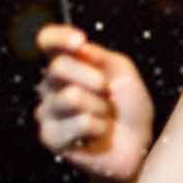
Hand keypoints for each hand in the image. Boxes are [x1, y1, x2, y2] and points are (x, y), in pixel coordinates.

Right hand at [34, 23, 154, 181]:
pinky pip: (80, 122)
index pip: (47, 40)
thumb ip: (101, 57)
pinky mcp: (50, 137)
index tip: (80, 41)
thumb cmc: (129, 107)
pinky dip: (98, 127)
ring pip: (71, 96)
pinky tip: (97, 134)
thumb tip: (79, 49)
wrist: (136, 146)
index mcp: (66, 64)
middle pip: (58, 66)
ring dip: (99, 106)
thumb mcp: (123, 73)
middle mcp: (50, 85)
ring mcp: (47, 112)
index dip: (58, 37)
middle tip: (108, 92)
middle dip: (93, 77)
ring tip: (105, 116)